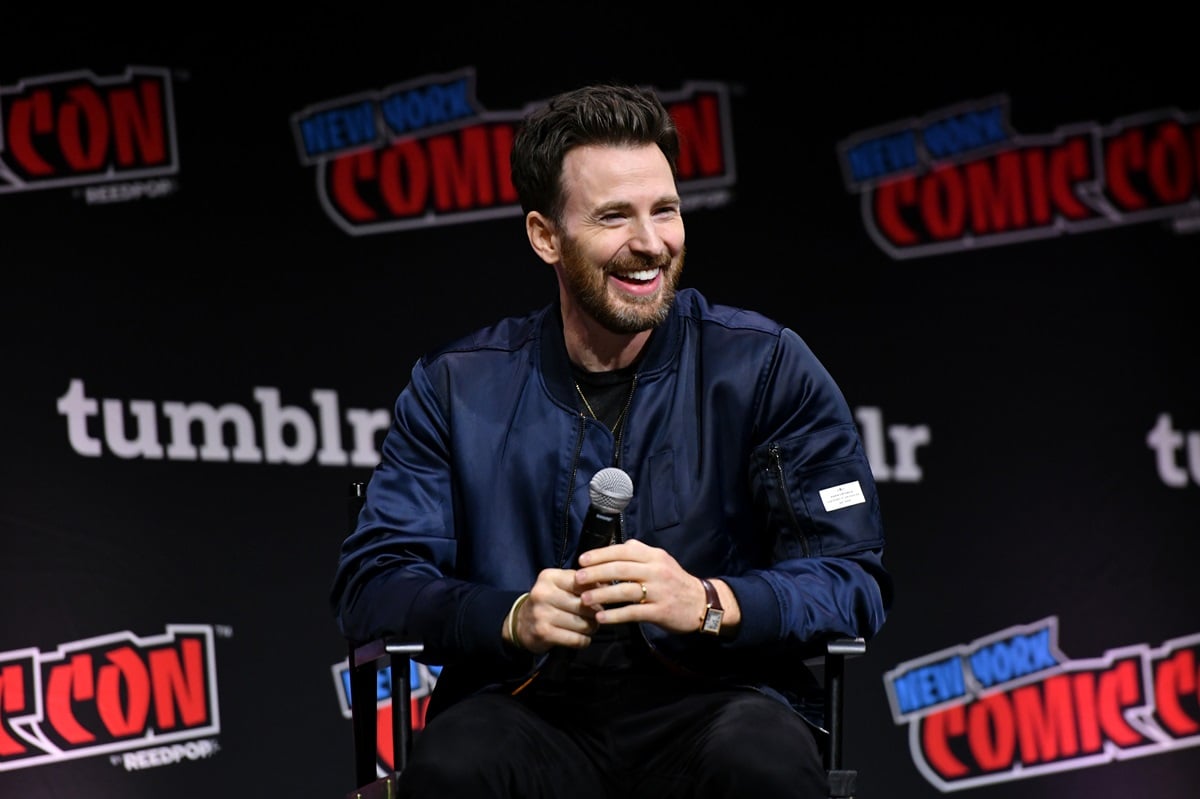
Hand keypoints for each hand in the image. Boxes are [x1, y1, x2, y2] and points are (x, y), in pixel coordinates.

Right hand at [506, 567, 600, 653]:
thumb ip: (583, 583)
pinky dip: (584, 641)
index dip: (596, 592)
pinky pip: (576, 639)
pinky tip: (581, 638)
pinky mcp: (544, 633)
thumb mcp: (560, 586)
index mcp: (549, 577)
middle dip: (597, 613)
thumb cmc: (549, 601)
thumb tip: (609, 584)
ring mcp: (542, 614)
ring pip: (583, 623)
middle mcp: (543, 593)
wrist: (521, 624)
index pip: (583, 582)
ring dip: (592, 628)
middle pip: (585, 605)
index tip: (599, 599)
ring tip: (590, 627)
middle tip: (597, 616)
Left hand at [575, 539, 723, 634]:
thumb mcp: (661, 561)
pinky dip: (615, 615)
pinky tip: (602, 618)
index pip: (623, 551)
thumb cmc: (674, 581)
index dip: (601, 555)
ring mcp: (659, 591)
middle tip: (578, 579)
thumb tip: (615, 546)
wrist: (701, 603)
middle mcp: (656, 570)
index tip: (582, 560)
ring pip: (625, 591)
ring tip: (584, 600)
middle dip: (596, 573)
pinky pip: (633, 612)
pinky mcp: (660, 611)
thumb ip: (639, 553)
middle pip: (620, 569)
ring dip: (602, 595)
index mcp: (654, 556)